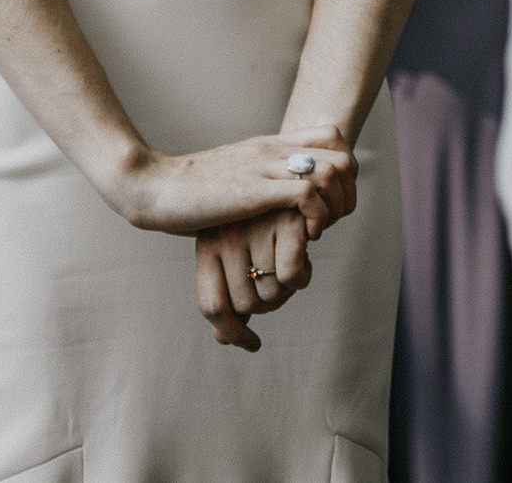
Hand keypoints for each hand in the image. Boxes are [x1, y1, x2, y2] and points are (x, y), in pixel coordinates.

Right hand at [108, 125, 355, 239]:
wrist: (153, 187)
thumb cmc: (189, 191)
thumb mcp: (234, 176)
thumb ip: (258, 178)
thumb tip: (276, 200)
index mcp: (269, 145)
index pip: (332, 136)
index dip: (342, 170)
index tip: (329, 202)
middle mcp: (273, 150)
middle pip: (344, 153)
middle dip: (347, 192)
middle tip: (329, 222)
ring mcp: (264, 167)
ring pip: (333, 170)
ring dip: (335, 206)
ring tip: (317, 231)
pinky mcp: (253, 190)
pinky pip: (306, 194)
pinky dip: (316, 217)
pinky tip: (303, 237)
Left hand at [194, 208, 314, 351]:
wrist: (287, 167)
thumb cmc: (254, 217)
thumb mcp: (230, 250)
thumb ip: (228, 292)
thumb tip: (221, 340)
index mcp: (207, 244)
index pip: (213, 307)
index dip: (232, 332)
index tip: (252, 344)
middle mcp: (226, 237)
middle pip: (247, 305)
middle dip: (269, 302)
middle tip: (278, 281)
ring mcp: (255, 228)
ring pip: (272, 293)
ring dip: (288, 288)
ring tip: (290, 261)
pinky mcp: (287, 220)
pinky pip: (292, 277)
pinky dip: (303, 276)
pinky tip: (305, 257)